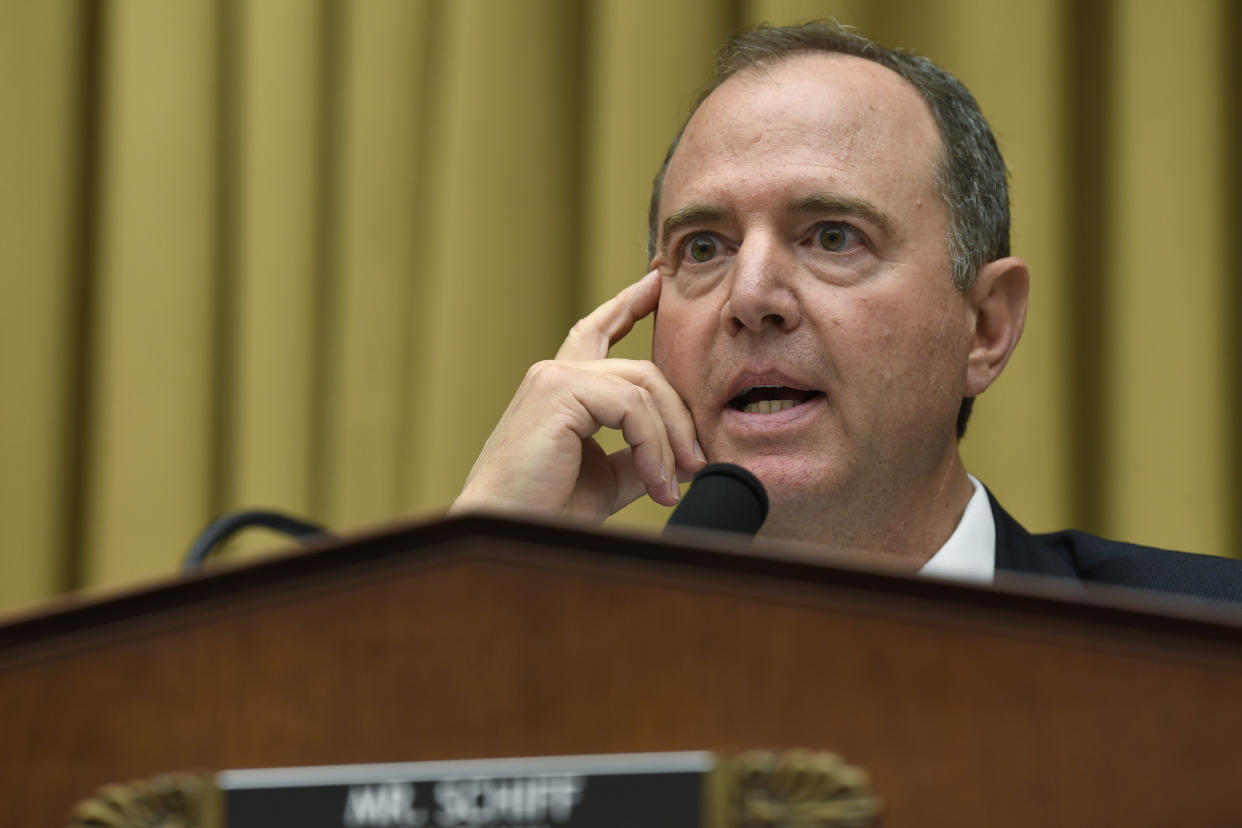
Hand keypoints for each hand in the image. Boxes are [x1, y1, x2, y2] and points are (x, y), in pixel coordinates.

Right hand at [451, 270, 704, 521]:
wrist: (506, 533)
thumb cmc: (544, 512)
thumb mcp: (605, 479)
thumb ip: (638, 456)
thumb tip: (686, 455)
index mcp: (560, 389)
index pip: (597, 333)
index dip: (628, 305)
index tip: (655, 285)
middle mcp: (554, 373)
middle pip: (642, 370)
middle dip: (678, 415)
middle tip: (698, 464)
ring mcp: (554, 377)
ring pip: (643, 387)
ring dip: (670, 440)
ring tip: (672, 486)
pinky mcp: (558, 391)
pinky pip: (632, 406)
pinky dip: (654, 446)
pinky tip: (657, 484)